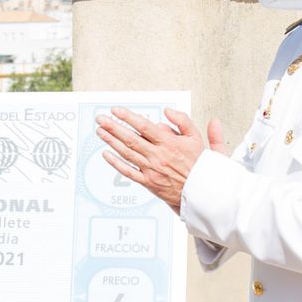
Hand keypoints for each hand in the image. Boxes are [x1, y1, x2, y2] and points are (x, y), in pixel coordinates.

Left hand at [96, 107, 217, 213]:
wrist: (201, 192)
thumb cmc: (199, 165)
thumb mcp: (196, 138)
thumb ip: (183, 121)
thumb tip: (168, 110)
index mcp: (169, 143)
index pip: (144, 127)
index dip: (128, 117)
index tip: (116, 110)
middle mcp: (157, 156)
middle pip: (130, 139)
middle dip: (113, 127)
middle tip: (101, 118)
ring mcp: (151, 169)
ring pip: (127, 153)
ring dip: (111, 141)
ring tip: (100, 131)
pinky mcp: (148, 182)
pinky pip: (128, 171)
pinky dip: (115, 163)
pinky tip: (106, 154)